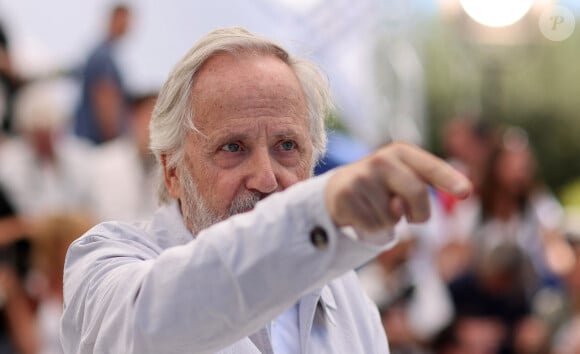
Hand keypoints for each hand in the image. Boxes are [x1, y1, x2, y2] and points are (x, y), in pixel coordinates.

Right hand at [325, 142, 470, 232]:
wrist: (338, 190)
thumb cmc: (381, 187)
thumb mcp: (403, 179)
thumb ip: (416, 190)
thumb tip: (399, 206)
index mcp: (401, 152)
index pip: (430, 166)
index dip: (449, 179)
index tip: (466, 192)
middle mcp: (381, 160)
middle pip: (417, 193)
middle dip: (420, 213)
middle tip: (412, 218)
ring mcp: (361, 177)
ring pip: (393, 217)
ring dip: (389, 222)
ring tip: (374, 208)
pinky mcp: (346, 196)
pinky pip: (373, 226)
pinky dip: (372, 229)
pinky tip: (361, 215)